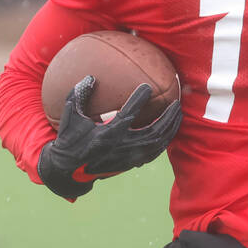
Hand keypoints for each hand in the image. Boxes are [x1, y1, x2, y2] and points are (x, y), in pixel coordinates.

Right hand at [38, 75, 181, 199]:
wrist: (69, 171)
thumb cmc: (69, 139)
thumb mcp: (70, 116)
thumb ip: (79, 94)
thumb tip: (91, 77)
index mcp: (106, 135)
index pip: (127, 115)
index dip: (138, 101)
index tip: (147, 87)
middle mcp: (121, 147)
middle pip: (153, 132)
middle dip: (167, 117)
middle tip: (176, 102)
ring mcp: (128, 157)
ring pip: (157, 143)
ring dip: (170, 128)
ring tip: (178, 114)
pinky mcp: (131, 164)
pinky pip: (154, 152)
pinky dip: (164, 140)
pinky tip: (170, 131)